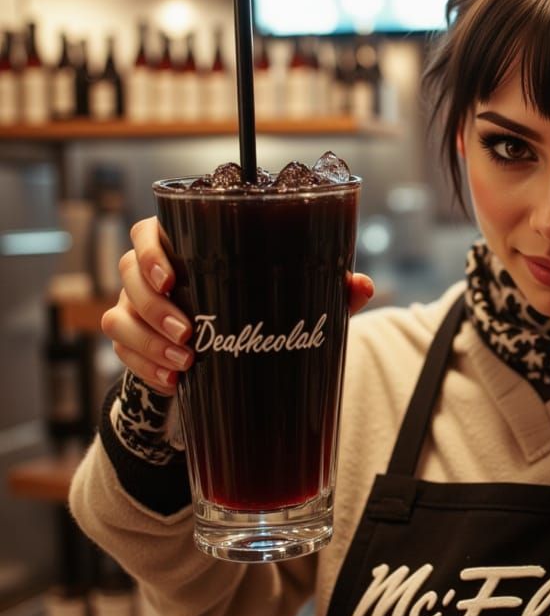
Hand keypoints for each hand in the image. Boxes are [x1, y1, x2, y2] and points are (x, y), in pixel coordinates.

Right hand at [101, 217, 374, 396]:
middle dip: (154, 306)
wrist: (227, 352)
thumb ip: (326, 287)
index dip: (151, 251)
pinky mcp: (133, 344)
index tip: (171, 276)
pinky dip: (146, 369)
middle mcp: (150, 274)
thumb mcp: (292, 295)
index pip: (148, 233)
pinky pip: (124, 354)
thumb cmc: (258, 305)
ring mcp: (136, 308)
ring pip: (121, 318)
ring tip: (185, 363)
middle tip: (188, 332)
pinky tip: (173, 383)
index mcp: (183, 247)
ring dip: (149, 342)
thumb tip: (361, 285)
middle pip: (128, 274)